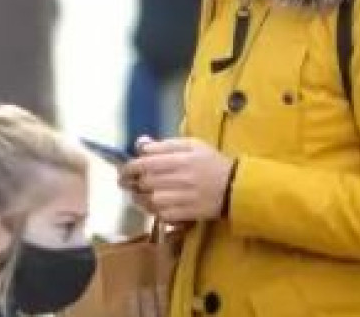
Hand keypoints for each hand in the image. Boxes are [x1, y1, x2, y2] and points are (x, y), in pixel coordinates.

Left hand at [120, 138, 234, 223]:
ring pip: (151, 200)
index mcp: (181, 158)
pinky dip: (153, 211)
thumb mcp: (192, 145)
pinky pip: (162, 215)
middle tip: (127, 183)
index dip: (129, 167)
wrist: (236, 186)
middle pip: (146, 182)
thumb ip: (165, 144)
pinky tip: (153, 206)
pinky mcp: (188, 214)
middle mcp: (181, 178)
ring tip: (137, 195)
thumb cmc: (211, 162)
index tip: (123, 170)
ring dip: (140, 198)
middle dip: (132, 183)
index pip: (145, 163)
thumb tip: (140, 145)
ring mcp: (184, 198)